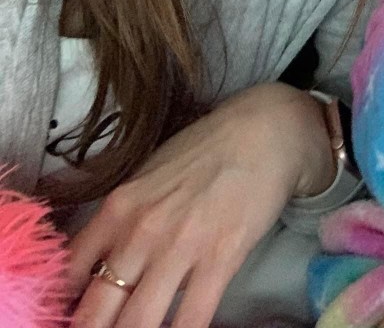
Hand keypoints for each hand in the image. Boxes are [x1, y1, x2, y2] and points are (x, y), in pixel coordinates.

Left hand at [68, 83, 334, 327]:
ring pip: (137, 324)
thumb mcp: (148, 176)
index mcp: (118, 208)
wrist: (263, 132)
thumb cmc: (205, 151)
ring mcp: (180, 247)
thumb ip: (121, 220)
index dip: (62, 307)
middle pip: (96, 312)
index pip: (69, 274)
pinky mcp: (220, 259)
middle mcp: (141, 231)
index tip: (71, 320)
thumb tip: (95, 264)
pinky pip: (191, 319)